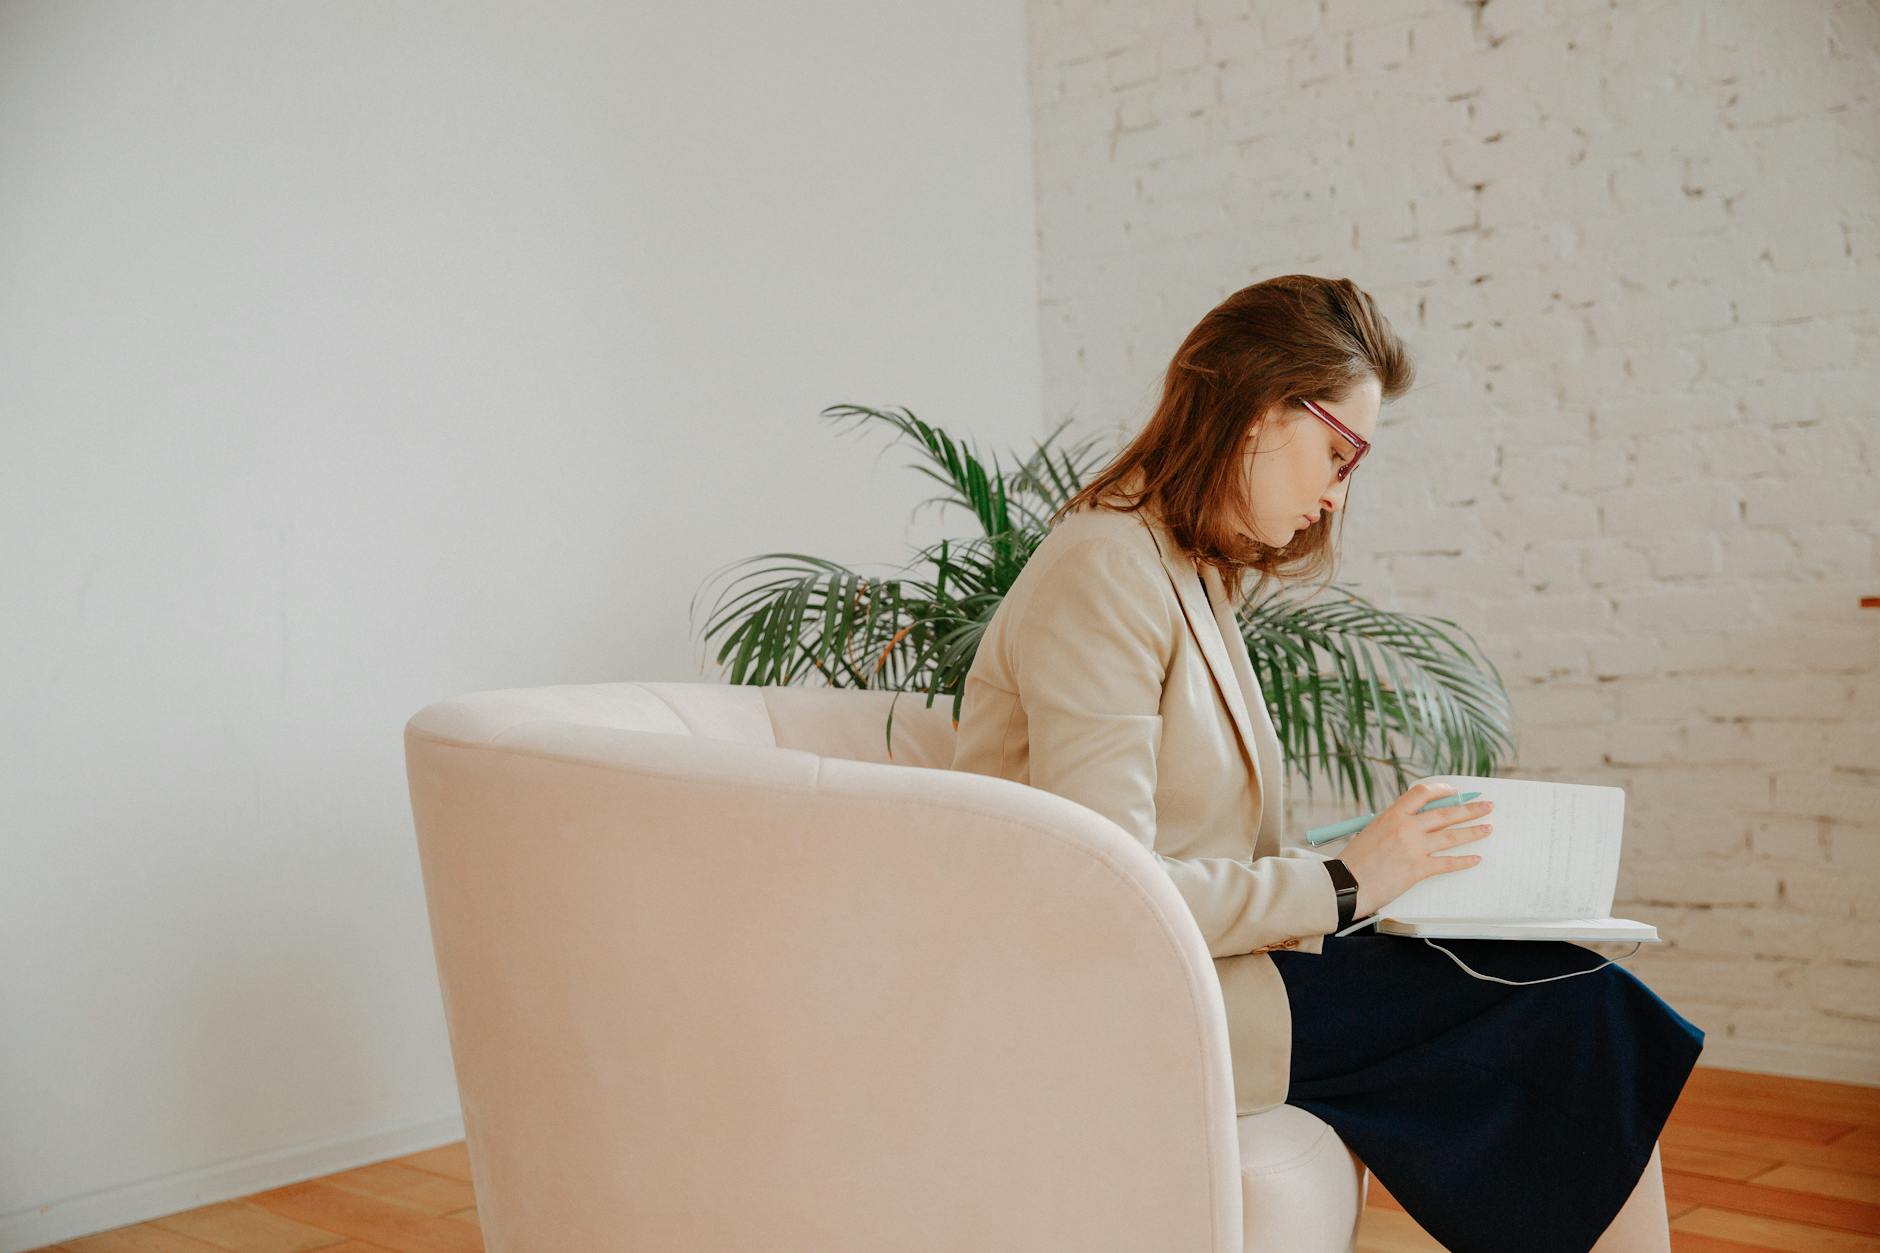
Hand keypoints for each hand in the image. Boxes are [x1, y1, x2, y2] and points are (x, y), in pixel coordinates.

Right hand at [1337, 782, 1493, 917]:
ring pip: (1451, 836)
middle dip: (1469, 809)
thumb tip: (1414, 826)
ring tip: (1487, 828)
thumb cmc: (1354, 862)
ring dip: (1473, 831)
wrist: (1346, 884)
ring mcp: (1414, 848)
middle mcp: (1405, 827)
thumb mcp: (1371, 833)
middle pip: (1445, 813)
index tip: (1453, 791)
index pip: (1422, 793)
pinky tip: (1475, 859)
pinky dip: (1464, 861)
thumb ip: (1393, 827)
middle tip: (1486, 806)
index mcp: (1391, 815)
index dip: (1442, 790)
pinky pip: (1447, 863)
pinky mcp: (1418, 869)